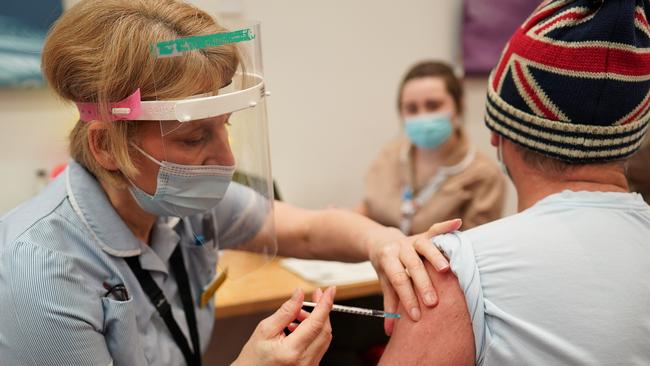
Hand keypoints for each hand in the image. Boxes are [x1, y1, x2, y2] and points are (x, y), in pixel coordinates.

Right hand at [233, 287, 335, 365]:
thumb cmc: (254, 359)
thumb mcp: (265, 330)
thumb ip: (286, 311)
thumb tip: (299, 295)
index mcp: (291, 351)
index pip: (316, 323)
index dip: (325, 304)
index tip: (330, 291)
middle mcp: (304, 362)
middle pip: (325, 330)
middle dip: (321, 310)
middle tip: (314, 297)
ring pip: (324, 338)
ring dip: (316, 321)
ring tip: (297, 316)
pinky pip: (319, 346)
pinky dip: (313, 333)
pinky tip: (298, 328)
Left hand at [367, 219, 461, 334]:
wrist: (381, 242)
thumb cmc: (387, 267)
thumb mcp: (384, 282)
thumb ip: (389, 304)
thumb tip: (389, 332)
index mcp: (387, 259)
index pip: (397, 279)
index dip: (406, 298)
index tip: (416, 316)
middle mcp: (400, 247)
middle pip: (412, 265)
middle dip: (422, 284)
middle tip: (432, 302)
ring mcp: (412, 239)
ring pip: (424, 246)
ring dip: (436, 257)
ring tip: (447, 271)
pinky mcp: (424, 233)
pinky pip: (435, 229)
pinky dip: (446, 226)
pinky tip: (458, 223)